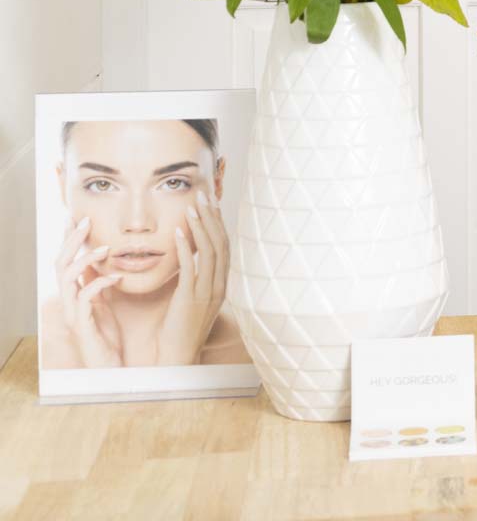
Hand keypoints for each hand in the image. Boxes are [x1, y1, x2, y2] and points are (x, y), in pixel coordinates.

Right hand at [55, 216, 123, 367]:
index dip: (69, 238)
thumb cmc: (106, 334)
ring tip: (106, 248)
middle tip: (87, 221)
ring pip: (65, 279)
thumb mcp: (103, 302)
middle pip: (59, 263)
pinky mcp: (81, 325)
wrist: (108, 365)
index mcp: (73, 293)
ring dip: (84, 260)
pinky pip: (84, 300)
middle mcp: (68, 300)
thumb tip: (100, 258)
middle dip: (71, 241)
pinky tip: (117, 277)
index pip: (66, 259)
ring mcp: (72, 313)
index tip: (79, 216)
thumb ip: (98, 281)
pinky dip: (99, 284)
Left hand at [156, 188, 229, 365]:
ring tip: (191, 207)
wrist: (178, 355)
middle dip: (212, 217)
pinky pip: (191, 268)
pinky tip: (178, 233)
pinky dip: (186, 249)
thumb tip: (191, 254)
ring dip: (200, 227)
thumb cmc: (181, 328)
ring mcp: (208, 292)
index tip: (210, 203)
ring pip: (209, 252)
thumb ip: (197, 277)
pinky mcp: (191, 299)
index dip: (218, 222)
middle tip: (203, 195)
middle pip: (220, 243)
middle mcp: (219, 284)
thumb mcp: (195, 299)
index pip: (224, 245)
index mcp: (222, 283)